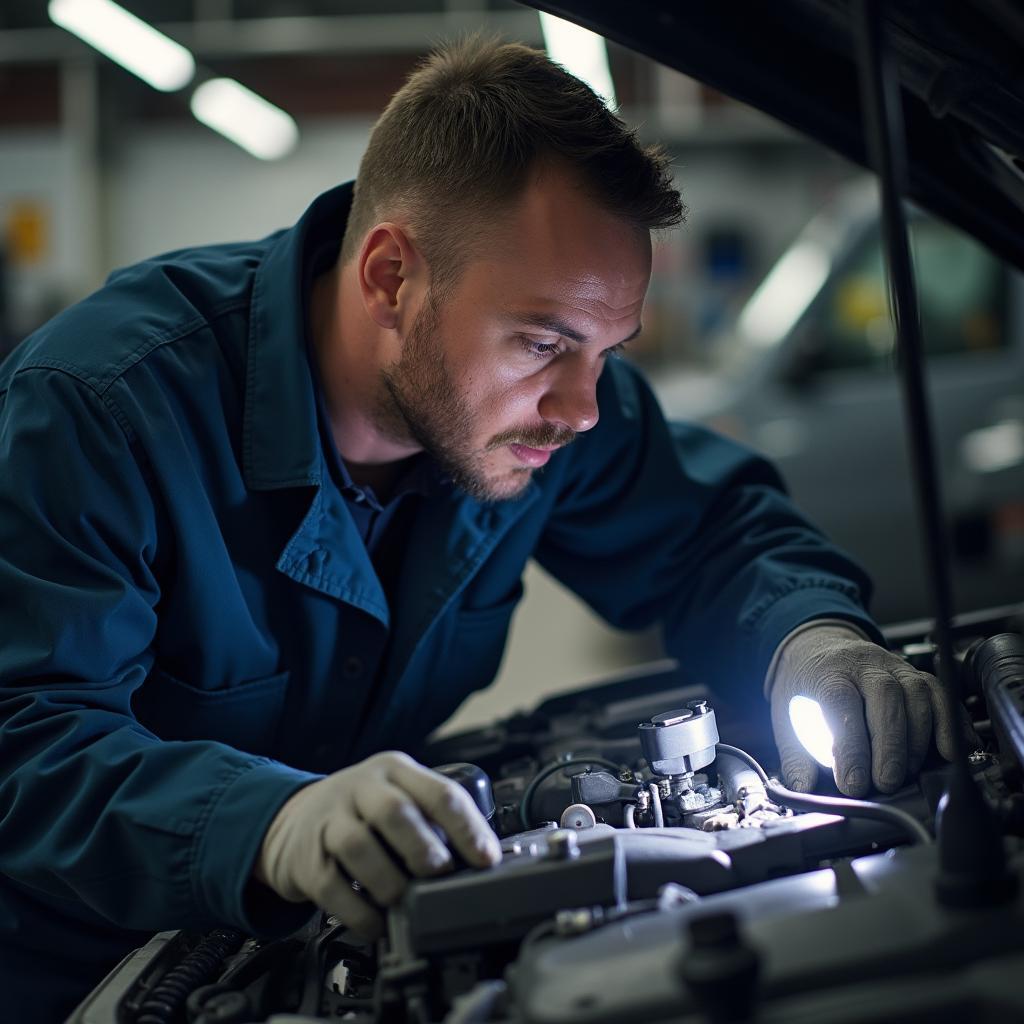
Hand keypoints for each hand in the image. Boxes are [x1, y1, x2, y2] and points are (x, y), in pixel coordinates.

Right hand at [253, 751, 501, 936]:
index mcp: (395, 770)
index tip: (485, 858)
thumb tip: (479, 860)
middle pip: (394, 811)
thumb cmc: (361, 812)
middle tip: (440, 872)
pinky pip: (332, 886)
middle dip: (423, 847)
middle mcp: (362, 788)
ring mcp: (330, 820)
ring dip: (389, 880)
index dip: (467, 827)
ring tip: (406, 900)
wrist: (292, 821)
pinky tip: (377, 922)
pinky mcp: (306, 858)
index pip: (438, 791)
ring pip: (358, 845)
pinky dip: (359, 912)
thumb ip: (432, 819)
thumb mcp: (398, 795)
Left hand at [768, 624, 972, 796]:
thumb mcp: (785, 714)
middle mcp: (864, 663)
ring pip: (917, 694)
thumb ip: (795, 754)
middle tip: (886, 783)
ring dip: (918, 739)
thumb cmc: (804, 686)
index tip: (853, 783)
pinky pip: (941, 695)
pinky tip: (948, 752)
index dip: (850, 745)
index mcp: (827, 671)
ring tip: (907, 773)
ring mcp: (894, 666)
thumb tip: (803, 788)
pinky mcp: (917, 674)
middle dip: (890, 746)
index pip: (841, 702)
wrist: (818, 649)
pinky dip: (950, 724)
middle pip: (886, 696)